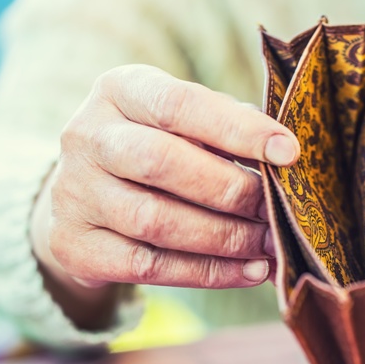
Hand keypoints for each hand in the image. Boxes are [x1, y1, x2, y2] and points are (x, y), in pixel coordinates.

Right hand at [30, 64, 299, 328]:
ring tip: (270, 245)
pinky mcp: (77, 247)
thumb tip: (285, 155)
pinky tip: (251, 271)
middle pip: (162, 163)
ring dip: (226, 238)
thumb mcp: (180, 124)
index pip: (180, 103)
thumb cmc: (154, 150)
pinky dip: (210, 273)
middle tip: (278, 210)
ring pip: (157, 221)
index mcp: (120, 90)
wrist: (80, 201)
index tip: (290, 152)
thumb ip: (225, 128)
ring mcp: (75, 194)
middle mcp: (87, 136)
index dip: (238, 129)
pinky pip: (150, 267)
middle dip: (232, 190)